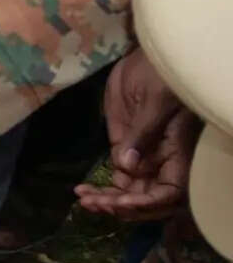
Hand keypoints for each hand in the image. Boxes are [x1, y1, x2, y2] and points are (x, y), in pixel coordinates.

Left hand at [78, 48, 198, 221]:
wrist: (147, 56)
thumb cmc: (160, 73)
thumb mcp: (156, 100)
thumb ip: (144, 133)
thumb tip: (128, 167)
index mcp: (179, 151)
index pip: (170, 192)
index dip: (148, 203)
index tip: (121, 203)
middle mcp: (164, 160)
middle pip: (148, 199)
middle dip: (123, 207)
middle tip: (94, 204)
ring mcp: (144, 156)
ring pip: (131, 192)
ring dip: (109, 202)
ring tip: (84, 200)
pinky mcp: (126, 147)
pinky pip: (118, 178)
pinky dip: (103, 189)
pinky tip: (82, 193)